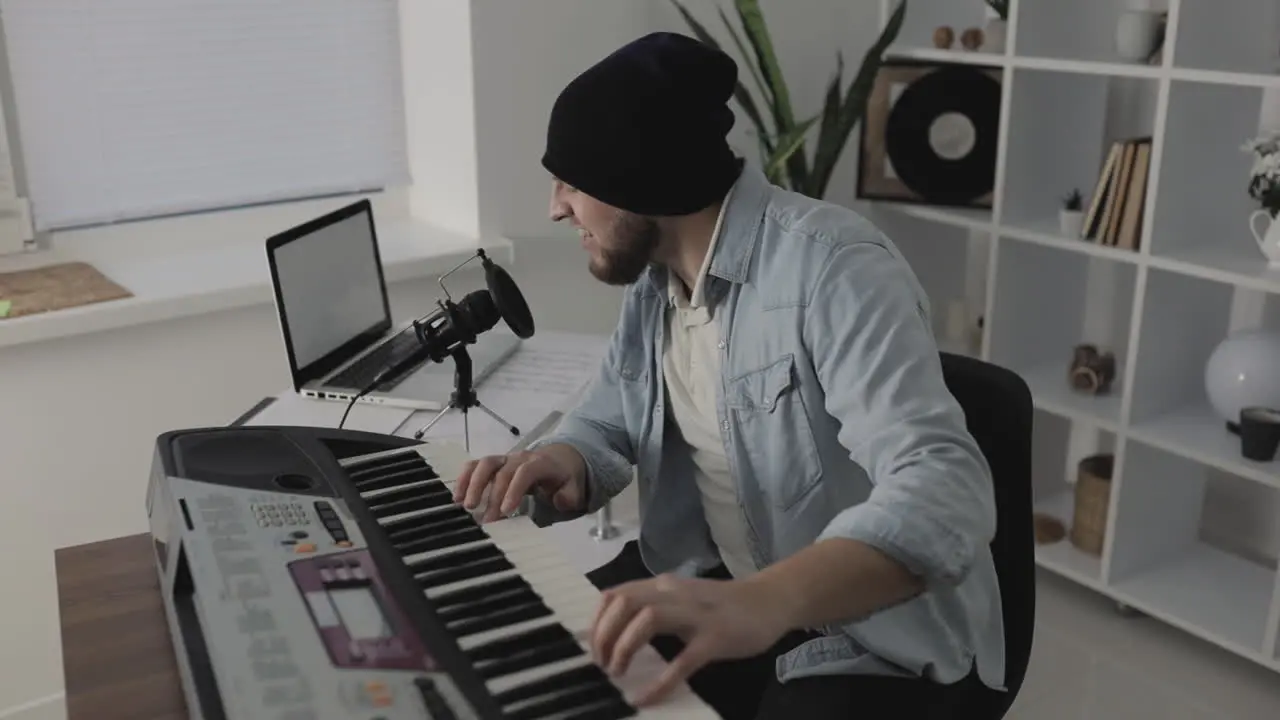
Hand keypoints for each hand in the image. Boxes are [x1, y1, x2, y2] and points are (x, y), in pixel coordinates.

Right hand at [452, 447, 584, 522]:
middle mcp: (520, 458)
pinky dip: (464, 479)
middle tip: (487, 520)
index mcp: (541, 463)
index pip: (525, 472)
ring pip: (485, 463)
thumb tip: (558, 500)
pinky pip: (475, 465)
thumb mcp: (574, 486)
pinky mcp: (494, 464)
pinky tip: (457, 497)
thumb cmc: (564, 476)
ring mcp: (505, 459)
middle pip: (502, 471)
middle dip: (493, 495)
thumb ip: (569, 495)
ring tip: (465, 505)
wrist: (560, 457)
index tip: (506, 511)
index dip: (514, 489)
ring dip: (473, 484)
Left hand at [590, 574, 792, 706]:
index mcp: (663, 586)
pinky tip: (646, 698)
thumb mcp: (683, 599)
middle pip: (624, 602)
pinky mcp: (715, 638)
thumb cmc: (724, 604)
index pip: (616, 593)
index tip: (593, 647)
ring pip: (647, 620)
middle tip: (602, 663)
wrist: (771, 600)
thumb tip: (618, 631)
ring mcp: (696, 615)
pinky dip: (659, 683)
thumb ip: (654, 607)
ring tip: (617, 672)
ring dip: (624, 648)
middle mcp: (675, 594)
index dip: (597, 621)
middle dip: (604, 634)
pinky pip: (681, 662)